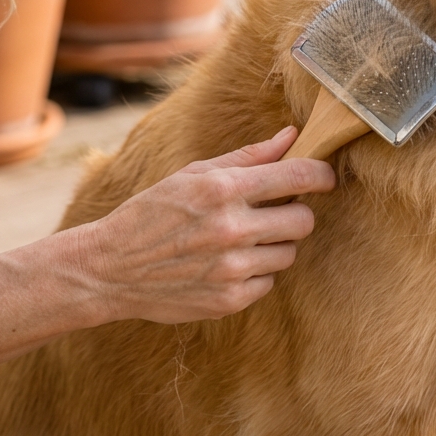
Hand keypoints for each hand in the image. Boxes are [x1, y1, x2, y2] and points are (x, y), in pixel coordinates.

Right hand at [72, 127, 334, 323]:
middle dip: (295, 213)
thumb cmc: (153, 212)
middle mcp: (231, 229)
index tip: (326, 177)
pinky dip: (256, 272)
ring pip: (289, 253)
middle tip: (275, 212)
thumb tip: (292, 135)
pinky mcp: (230, 300)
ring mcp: (232, 269)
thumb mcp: (195, 174)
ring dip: (274, 244)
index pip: (298, 178)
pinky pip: (269, 282)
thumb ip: (250, 156)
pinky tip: (228, 264)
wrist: (110, 268)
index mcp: (223, 190)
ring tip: (243, 239)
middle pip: (304, 221)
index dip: (321, 175)